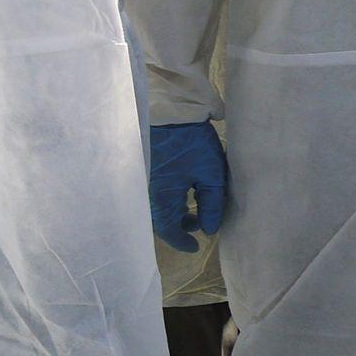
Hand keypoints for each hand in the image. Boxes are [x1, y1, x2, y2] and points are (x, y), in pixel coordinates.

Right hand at [147, 120, 228, 252]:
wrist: (167, 109)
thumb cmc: (191, 143)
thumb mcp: (210, 173)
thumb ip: (211, 204)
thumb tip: (209, 228)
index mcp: (162, 198)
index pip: (168, 230)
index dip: (182, 241)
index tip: (195, 246)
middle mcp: (147, 193)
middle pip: (160, 219)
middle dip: (179, 225)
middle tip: (198, 223)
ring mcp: (144, 180)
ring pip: (157, 205)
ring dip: (174, 210)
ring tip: (193, 205)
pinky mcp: (144, 167)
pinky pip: (153, 192)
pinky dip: (168, 197)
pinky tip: (182, 189)